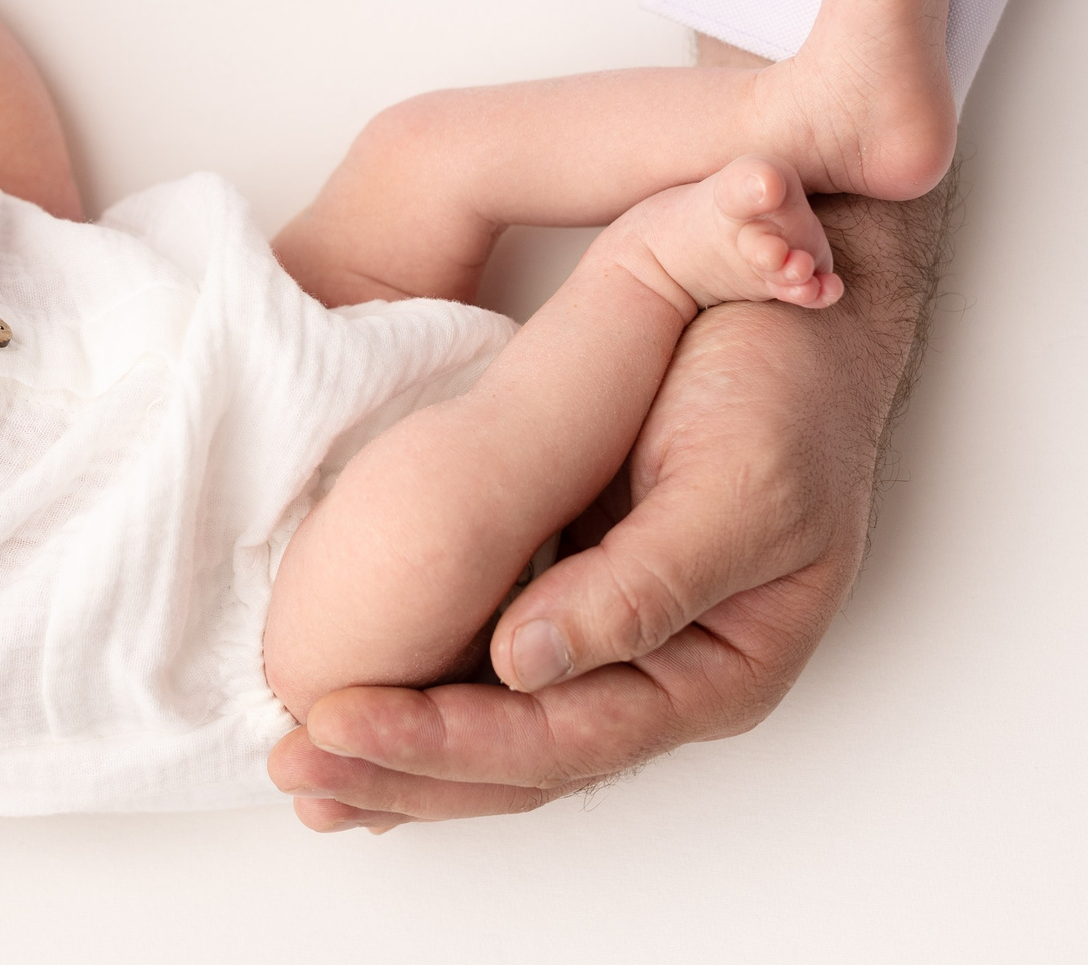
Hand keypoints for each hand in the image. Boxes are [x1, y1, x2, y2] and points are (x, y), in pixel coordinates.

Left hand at [270, 180, 948, 830]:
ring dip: (395, 754)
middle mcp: (659, 674)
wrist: (797, 315)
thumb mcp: (737, 484)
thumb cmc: (786, 391)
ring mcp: (609, 639)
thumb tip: (523, 664)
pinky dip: (414, 695)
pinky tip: (346, 719)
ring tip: (294, 767)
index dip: (449, 742)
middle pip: (519, 760)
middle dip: (401, 771)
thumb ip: (641, 588)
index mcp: (718, 671)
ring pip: (495, 729)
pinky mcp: (566, 588)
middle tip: (291, 765)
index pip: (565, 739)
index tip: (341, 722)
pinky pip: (483, 669)